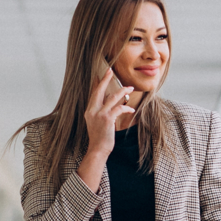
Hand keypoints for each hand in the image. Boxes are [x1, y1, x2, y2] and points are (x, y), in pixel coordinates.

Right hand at [77, 67, 134, 191]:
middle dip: (105, 79)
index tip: (101, 74)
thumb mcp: (98, 122)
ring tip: (130, 88)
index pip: (93, 93)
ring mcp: (99, 114)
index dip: (97, 83)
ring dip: (122, 92)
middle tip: (110, 71)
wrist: (98, 149)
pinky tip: (131, 108)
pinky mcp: (107, 119)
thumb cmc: (100, 137)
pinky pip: (118, 108)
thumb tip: (111, 100)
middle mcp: (92, 110)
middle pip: (99, 91)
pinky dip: (126, 107)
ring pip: (111, 97)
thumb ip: (103, 111)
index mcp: (89, 111)